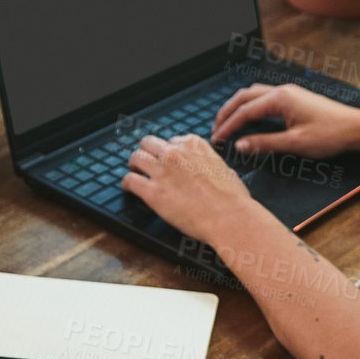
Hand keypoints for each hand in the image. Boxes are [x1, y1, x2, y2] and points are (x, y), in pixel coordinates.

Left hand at [122, 133, 263, 244]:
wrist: (229, 217)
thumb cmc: (232, 198)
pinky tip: (129, 189)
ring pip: (136, 157)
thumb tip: (205, 168)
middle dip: (148, 152)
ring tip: (135, 173)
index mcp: (194, 144)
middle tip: (146, 163)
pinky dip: (127, 184)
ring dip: (134, 165)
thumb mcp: (224, 168)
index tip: (168, 160)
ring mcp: (162, 171)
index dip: (168, 152)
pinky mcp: (153, 192)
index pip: (172, 141)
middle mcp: (175, 153)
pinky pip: (130, 181)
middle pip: (149, 143)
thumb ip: (208, 163)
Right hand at [210, 83, 359, 159]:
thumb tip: (239, 145)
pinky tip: (250, 119)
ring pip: (254, 95)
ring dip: (238, 107)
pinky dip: (251, 107)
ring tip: (228, 124)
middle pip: (244, 97)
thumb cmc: (330, 135)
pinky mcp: (295, 98)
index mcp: (280, 98)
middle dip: (227, 113)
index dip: (228, 126)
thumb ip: (265, 143)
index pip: (245, 111)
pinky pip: (264, 98)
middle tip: (215, 130)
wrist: (356, 128)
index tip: (216, 140)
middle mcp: (282, 90)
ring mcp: (289, 92)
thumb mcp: (295, 143)